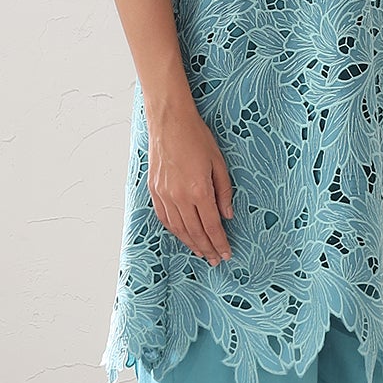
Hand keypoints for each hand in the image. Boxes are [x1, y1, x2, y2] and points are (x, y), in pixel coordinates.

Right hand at [146, 98, 235, 266]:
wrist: (169, 122)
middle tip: (215, 260)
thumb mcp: (219, 163)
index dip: (220, 243)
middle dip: (207, 248)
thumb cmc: (196, 138)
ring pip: (179, 229)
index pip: (212, 226)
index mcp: (199, 190)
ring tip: (201, 252)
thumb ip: (224, 192)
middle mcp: (180, 196)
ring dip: (191, 243)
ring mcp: (165, 195)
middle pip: (196, 232)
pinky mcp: (155, 191)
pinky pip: (165, 218)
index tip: (226, 253)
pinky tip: (183, 236)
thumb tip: (228, 215)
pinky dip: (175, 231)